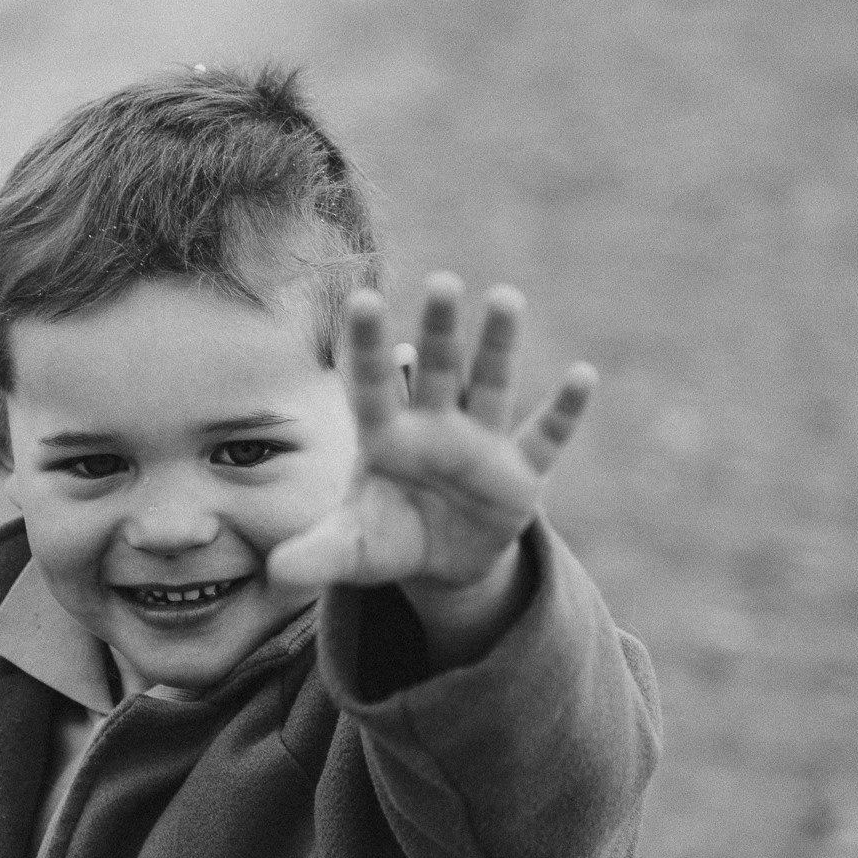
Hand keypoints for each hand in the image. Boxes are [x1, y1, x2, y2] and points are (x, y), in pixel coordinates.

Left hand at [270, 274, 593, 605]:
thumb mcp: (351, 551)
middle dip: (440, 329)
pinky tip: (583, 376)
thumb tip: (275, 575)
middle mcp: (434, 426)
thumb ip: (317, 554)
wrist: (442, 562)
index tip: (361, 299)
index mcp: (386, 436)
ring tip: (504, 297)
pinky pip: (545, 437)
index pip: (372, 384)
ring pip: (491, 385)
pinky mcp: (521, 472)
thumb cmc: (388, 538)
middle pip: (438, 369)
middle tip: (442, 282)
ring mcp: (481, 443)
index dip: (367, 346)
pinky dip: (565, 411)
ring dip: (498, 345)